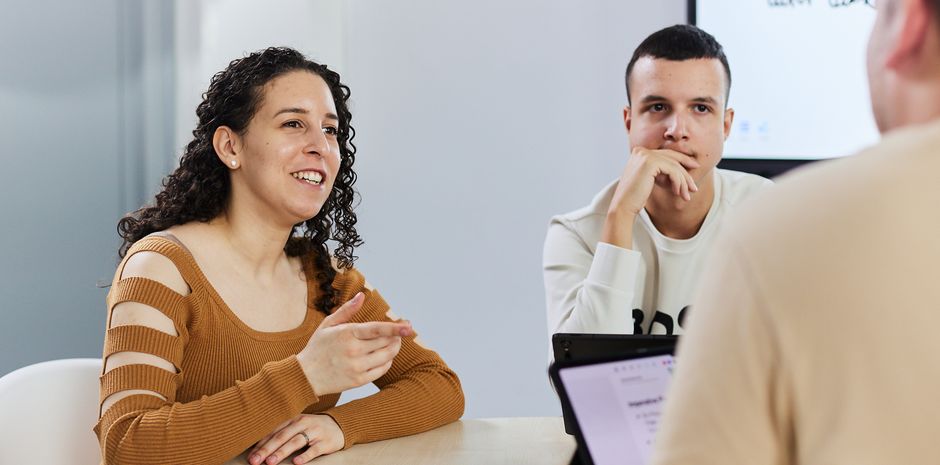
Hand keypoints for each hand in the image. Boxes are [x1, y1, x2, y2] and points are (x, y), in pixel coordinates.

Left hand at [248, 414, 343, 464]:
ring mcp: (314, 432)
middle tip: (254, 460)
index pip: (273, 431)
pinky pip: (314, 450)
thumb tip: (258, 445)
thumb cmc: (312, 427)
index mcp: (292, 419)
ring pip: (295, 442)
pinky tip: (296, 463)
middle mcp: (302, 423)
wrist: (339, 424)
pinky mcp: (325, 442)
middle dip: (266, 449)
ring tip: (270, 462)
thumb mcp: (297, 425)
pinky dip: (305, 456)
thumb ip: (281, 432)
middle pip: (281, 436)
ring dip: (281, 452)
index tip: (250, 455)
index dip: (260, 443)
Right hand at [296, 292, 412, 395]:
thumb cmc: (318, 347)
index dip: (394, 328)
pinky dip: (387, 362)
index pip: (376, 329)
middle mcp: (353, 351)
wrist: (305, 376)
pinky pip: (381, 370)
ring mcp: (356, 367)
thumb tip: (361, 295)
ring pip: (386, 356)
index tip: (408, 326)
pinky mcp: (358, 381)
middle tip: (402, 331)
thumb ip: (347, 310)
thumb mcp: (328, 325)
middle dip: (397, 336)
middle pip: (385, 342)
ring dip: (394, 348)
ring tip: (394, 342)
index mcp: (346, 334)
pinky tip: (384, 356)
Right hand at [610, 147, 700, 215]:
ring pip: (674, 165)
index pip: (666, 154)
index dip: (682, 161)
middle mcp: (641, 151)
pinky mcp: (650, 162)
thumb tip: (681, 171)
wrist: (623, 206)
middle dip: (685, 173)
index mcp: (639, 152)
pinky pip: (672, 170)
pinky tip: (678, 192)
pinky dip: (678, 182)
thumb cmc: (635, 197)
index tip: (694, 170)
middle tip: (694, 186)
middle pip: (671, 158)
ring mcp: (645, 155)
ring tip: (687, 195)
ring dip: (683, 181)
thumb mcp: (649, 180)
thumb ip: (660, 171)